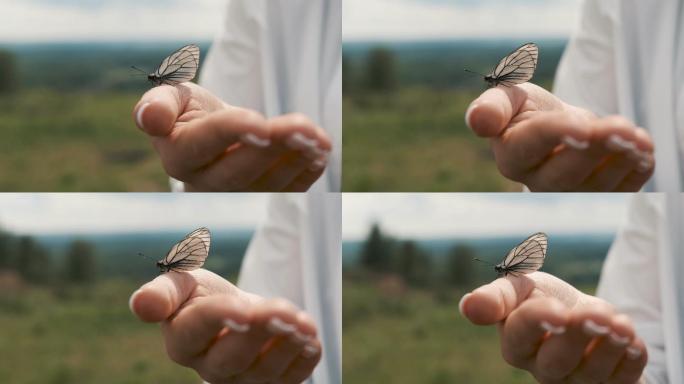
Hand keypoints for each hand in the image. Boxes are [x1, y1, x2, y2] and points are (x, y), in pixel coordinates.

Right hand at [129, 269, 321, 383]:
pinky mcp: (271, 382)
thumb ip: (163, 292)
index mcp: (183, 339)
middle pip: (234, 357)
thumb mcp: (182, 283)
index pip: (198, 329)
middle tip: (282, 311)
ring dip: (288, 345)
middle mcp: (210, 367)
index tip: (243, 308)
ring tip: (303, 323)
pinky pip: (290, 380)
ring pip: (266, 371)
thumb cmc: (201, 296)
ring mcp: (243, 379)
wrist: (233, 310)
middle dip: (260, 332)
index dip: (220, 319)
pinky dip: (304, 361)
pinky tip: (311, 339)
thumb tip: (143, 304)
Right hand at [133, 83, 330, 191]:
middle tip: (302, 128)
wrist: (213, 132)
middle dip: (274, 148)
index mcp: (179, 156)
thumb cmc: (190, 111)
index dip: (234, 132)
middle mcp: (206, 184)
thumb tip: (150, 117)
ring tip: (318, 139)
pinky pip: (289, 189)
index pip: (206, 144)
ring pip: (269, 184)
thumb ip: (159, 104)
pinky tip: (322, 150)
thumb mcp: (172, 97)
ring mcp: (238, 195)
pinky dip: (309, 171)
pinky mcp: (264, 195)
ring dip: (298, 160)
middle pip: (241, 170)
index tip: (262, 123)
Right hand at [460, 272, 646, 383]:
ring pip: (592, 372)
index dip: (538, 323)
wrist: (578, 311)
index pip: (521, 334)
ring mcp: (576, 379)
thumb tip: (469, 306)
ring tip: (621, 324)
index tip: (559, 310)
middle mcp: (542, 367)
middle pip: (556, 360)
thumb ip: (497, 296)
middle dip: (578, 337)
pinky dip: (631, 361)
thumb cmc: (541, 299)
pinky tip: (633, 341)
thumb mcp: (519, 286)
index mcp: (515, 341)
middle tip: (596, 317)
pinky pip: (621, 380)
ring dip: (610, 347)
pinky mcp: (608, 383)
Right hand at [466, 84, 654, 190]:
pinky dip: (635, 172)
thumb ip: (493, 106)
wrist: (554, 125)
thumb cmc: (526, 109)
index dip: (558, 135)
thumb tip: (479, 120)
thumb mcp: (508, 96)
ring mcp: (568, 193)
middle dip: (597, 150)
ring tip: (639, 138)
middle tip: (622, 129)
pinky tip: (644, 151)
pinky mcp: (595, 195)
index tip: (584, 127)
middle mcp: (537, 181)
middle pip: (566, 174)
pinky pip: (618, 192)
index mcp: (511, 155)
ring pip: (595, 186)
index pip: (534, 144)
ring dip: (622, 161)